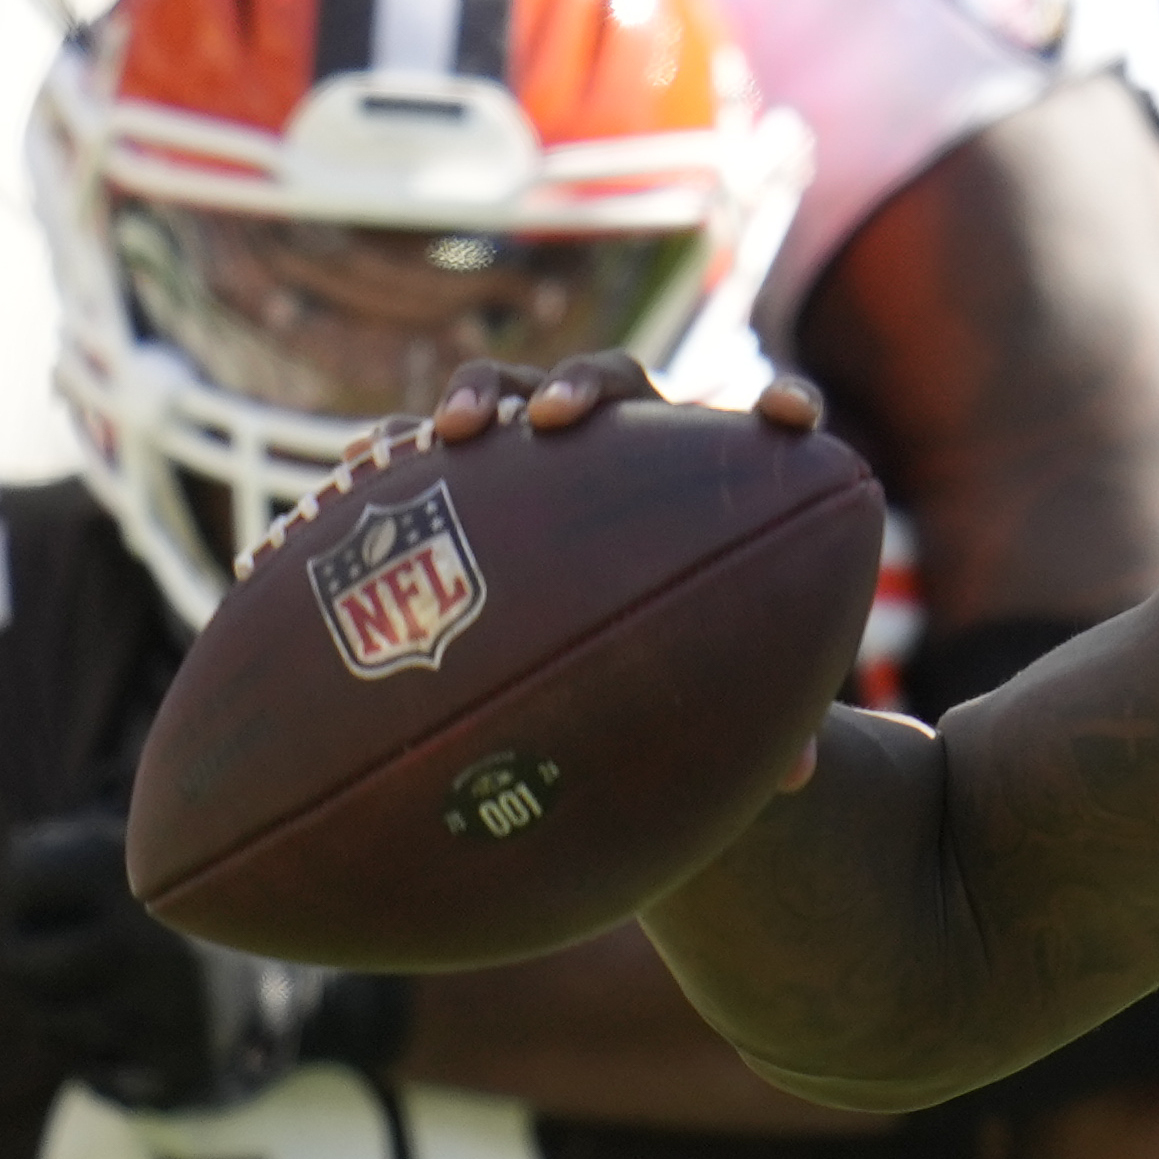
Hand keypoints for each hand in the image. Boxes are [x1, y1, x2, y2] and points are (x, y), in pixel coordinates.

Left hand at [0, 809, 403, 1110]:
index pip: (23, 875)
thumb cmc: (201, 892)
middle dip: (26, 957)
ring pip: (48, 1025)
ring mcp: (168, 1014)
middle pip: (17, 962)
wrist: (315, 950)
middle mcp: (152, 940)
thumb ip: (78, 844)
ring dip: (59, 1009)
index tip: (62, 887)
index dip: (28, 884)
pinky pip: (91, 1075)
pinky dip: (98, 1056)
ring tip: (104, 986)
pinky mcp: (182, 1071)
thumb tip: (16, 859)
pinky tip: (131, 1029)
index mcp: (147, 866)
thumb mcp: (153, 844)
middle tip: (62, 950)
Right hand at [424, 359, 844, 792]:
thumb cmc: (677, 646)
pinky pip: (428, 445)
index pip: (752, 423)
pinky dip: (398, 447)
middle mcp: (623, 438)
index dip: (779, 406)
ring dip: (484, 396)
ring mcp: (540, 443)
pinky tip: (360, 466)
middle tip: (556, 422)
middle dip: (582, 388)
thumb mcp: (713, 676)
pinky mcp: (474, 470)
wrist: (604, 636)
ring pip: (512, 390)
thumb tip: (799, 777)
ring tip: (450, 434)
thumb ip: (762, 713)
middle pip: (610, 382)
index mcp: (702, 472)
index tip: (794, 420)